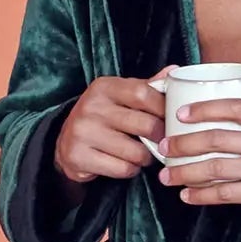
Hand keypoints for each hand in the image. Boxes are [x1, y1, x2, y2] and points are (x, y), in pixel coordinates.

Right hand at [55, 68, 177, 181]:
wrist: (66, 143)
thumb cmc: (103, 117)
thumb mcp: (120, 96)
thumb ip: (147, 86)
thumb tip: (174, 71)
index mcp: (104, 87)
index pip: (144, 93)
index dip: (163, 109)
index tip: (170, 119)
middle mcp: (91, 106)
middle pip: (146, 125)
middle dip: (160, 138)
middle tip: (160, 141)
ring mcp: (83, 132)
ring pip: (137, 152)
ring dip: (145, 158)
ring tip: (140, 153)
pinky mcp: (78, 156)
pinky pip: (122, 169)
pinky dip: (130, 170)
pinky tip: (125, 163)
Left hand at [157, 98, 240, 222]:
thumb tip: (234, 99)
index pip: (234, 107)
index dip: (204, 108)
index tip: (181, 113)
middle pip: (217, 139)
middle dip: (183, 144)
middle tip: (164, 148)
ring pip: (216, 169)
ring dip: (186, 173)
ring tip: (168, 176)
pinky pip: (227, 194)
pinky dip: (203, 196)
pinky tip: (188, 196)